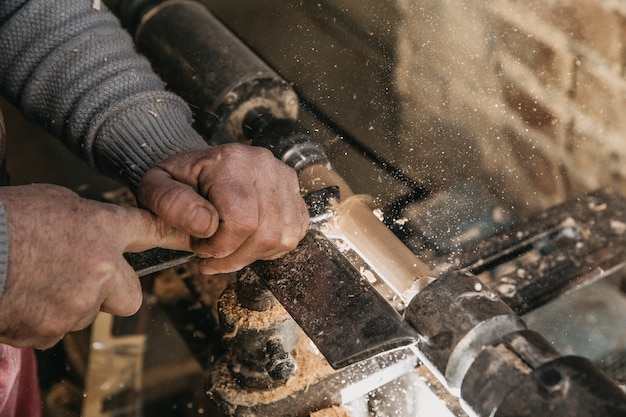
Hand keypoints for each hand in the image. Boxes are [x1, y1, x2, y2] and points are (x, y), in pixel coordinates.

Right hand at [0, 184, 190, 348]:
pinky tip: (22, 296)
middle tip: (85, 279)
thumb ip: (87, 221)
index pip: (151, 231)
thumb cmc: (6, 219)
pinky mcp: (52, 330)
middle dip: (115, 291)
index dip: (172, 236)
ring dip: (70, 303)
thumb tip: (95, 232)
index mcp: (103, 230)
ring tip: (36, 281)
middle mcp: (102, 270)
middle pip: (131, 296)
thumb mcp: (54, 201)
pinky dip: (42, 318)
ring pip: (88, 312)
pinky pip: (56, 328)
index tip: (191, 239)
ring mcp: (79, 304)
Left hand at [137, 143, 308, 274]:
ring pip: (282, 237)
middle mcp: (265, 165)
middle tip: (211, 254)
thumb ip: (171, 204)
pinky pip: (294, 234)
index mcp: (231, 161)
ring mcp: (285, 179)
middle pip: (265, 233)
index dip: (220, 247)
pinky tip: (248, 242)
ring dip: (253, 255)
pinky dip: (271, 248)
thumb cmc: (178, 181)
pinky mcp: (295, 194)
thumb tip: (207, 225)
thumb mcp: (155, 187)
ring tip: (229, 249)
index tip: (199, 248)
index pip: (241, 221)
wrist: (199, 168)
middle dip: (235, 256)